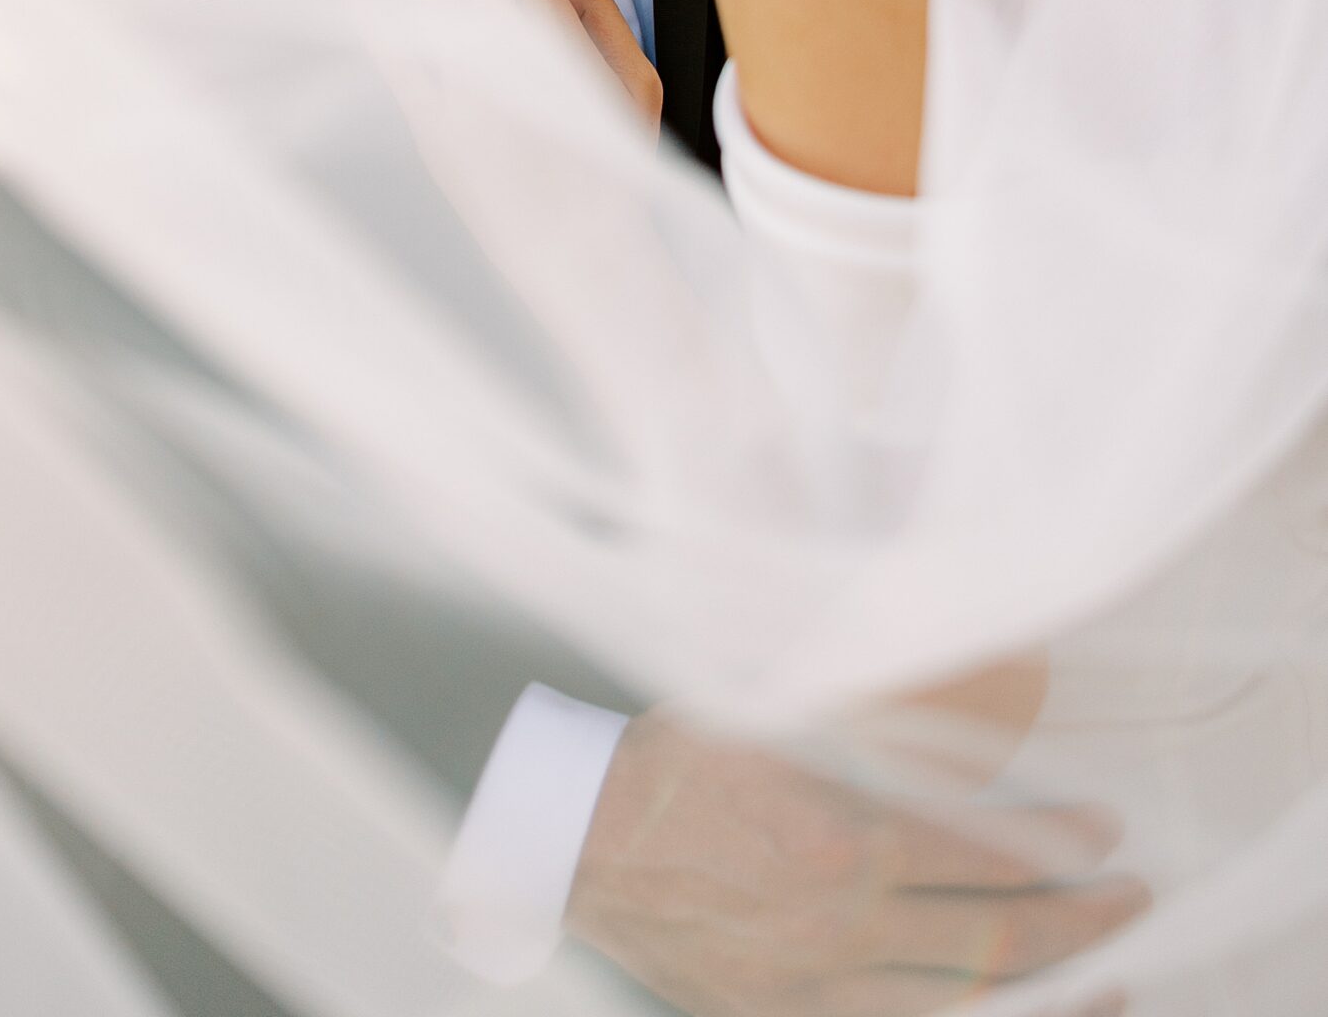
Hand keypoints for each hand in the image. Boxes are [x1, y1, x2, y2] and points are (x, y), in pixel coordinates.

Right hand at [566, 708, 1144, 1016]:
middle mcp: (839, 924)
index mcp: (839, 836)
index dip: (1059, 844)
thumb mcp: (774, 721)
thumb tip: (965, 725)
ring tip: (1106, 977)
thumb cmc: (675, 763)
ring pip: (962, 1007)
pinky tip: (1005, 1014)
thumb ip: (869, 736)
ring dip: (1048, 992)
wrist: (578, 838)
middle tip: (1129, 898)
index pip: (988, 851)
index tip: (1101, 829)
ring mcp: (814, 988)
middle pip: (995, 941)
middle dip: (1081, 922)